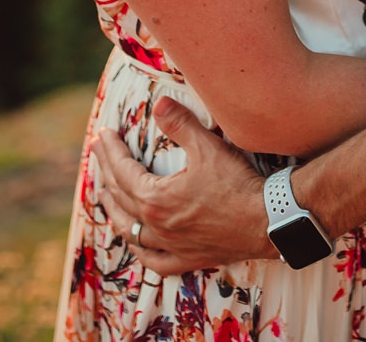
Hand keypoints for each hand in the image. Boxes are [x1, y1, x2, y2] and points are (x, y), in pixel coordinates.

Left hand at [92, 96, 276, 273]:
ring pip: (130, 231)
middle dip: (106, 172)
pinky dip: (141, 251)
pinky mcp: (188, 259)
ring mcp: (171, 246)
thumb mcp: (207, 147)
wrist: (267, 222)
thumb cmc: (237, 184)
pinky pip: (155, 261)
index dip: (111, 150)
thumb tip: (159, 104)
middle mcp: (156, 226)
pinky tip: (138, 245)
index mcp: (155, 198)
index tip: (103, 134)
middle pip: (120, 197)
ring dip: (114, 210)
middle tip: (98, 152)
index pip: (122, 171)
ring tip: (106, 196)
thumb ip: (180, 124)